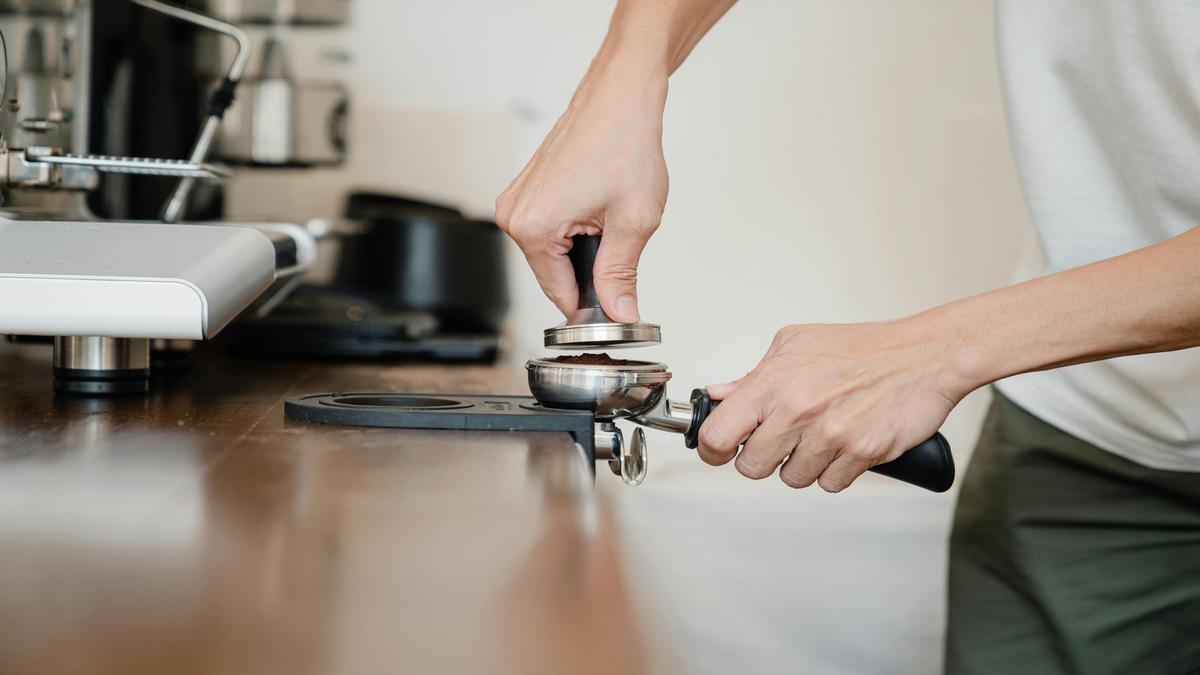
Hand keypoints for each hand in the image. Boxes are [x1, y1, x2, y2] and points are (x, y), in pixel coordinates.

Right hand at [495, 66, 667, 322]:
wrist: (620, 97)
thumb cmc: (624, 142)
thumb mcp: (633, 222)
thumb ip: (622, 275)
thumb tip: (621, 312)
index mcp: (533, 227)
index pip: (560, 295)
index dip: (594, 306)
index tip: (619, 305)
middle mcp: (513, 215)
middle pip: (555, 276)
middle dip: (591, 270)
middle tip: (622, 239)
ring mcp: (516, 201)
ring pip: (554, 254)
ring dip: (585, 248)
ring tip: (609, 212)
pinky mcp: (525, 191)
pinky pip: (551, 230)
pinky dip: (577, 228)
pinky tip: (596, 203)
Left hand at [697, 319, 969, 491]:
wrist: (924, 355)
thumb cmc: (862, 347)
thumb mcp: (795, 345)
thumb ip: (753, 375)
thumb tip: (719, 396)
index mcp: (774, 381)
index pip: (718, 435)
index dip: (712, 449)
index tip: (719, 450)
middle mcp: (797, 409)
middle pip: (751, 467)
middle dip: (762, 458)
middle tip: (780, 440)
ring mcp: (830, 435)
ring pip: (791, 478)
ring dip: (802, 465)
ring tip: (820, 436)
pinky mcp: (860, 454)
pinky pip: (829, 484)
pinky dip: (835, 470)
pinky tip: (844, 444)